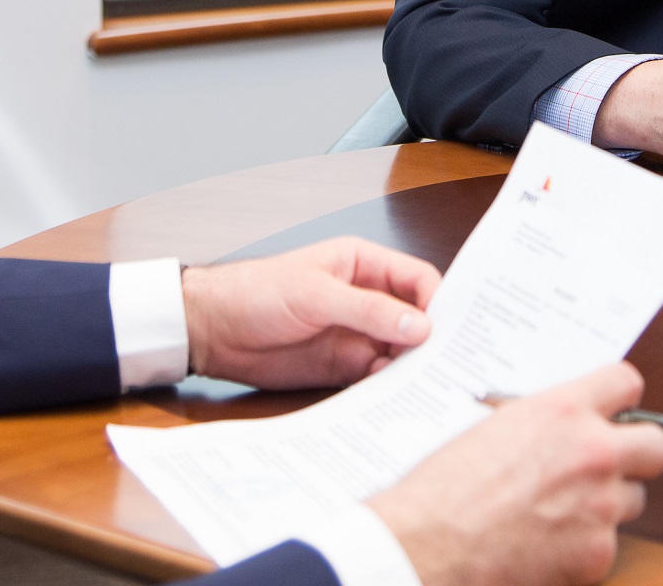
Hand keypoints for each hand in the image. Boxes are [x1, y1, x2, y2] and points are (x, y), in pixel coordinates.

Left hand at [181, 237, 438, 389]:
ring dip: (412, 368)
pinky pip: (378, 377)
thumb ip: (367, 309)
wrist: (213, 330)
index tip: (448, 331)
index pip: (417, 279)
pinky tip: (396, 398)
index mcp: (363, 265)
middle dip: (432, 340)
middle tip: (447, 366)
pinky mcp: (343, 366)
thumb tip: (420, 325)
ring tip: (425, 387)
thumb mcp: (315, 294)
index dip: (437, 302)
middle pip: (416, 318)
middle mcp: (366, 299)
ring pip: (401, 351)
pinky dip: (390, 388)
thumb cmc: (256, 292)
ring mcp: (357, 334)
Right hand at [367, 364, 662, 585]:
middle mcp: (593, 452)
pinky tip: (545, 543)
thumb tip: (562, 428)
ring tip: (561, 509)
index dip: (620, 397)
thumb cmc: (444, 488)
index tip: (615, 409)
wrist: (428, 545)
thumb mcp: (493, 428)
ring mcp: (601, 507)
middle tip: (612, 461)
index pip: (625, 382)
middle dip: (638, 453)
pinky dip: (582, 546)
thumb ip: (541, 422)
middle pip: (656, 445)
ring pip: (633, 500)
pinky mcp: (597, 555)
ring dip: (607, 503)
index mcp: (563, 410)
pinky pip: (607, 545)